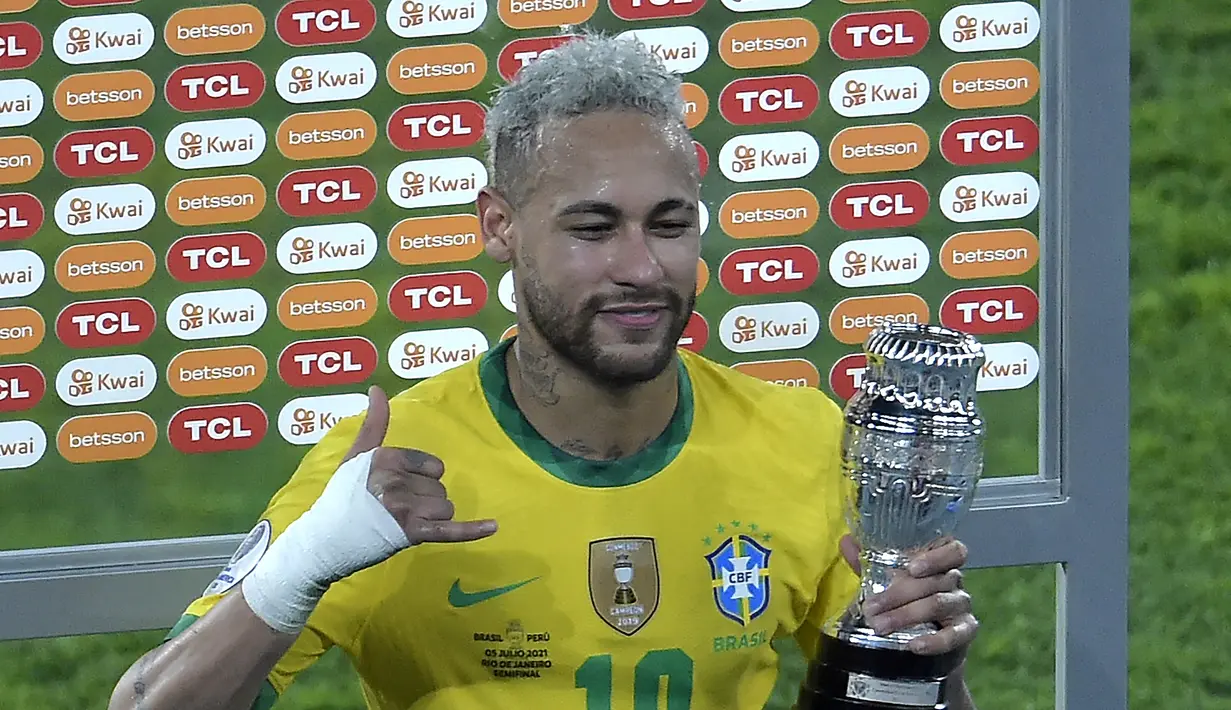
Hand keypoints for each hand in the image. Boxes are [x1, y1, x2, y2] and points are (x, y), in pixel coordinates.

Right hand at [342, 385, 498, 545]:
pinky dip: (472, 530)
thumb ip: (373, 423)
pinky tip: (493, 527)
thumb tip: (377, 389)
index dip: (422, 476)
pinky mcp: (411, 535)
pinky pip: (449, 531)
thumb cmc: (342, 497)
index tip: (399, 486)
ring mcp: (405, 509)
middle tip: (395, 508)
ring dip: (432, 517)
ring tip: (405, 522)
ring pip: (446, 508)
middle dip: (425, 498)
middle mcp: (396, 481)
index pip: (432, 465)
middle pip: (440, 488)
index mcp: (386, 458)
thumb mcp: (356, 455)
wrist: (326, 541)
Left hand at [840, 534, 977, 655]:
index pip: (954, 551)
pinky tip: (913, 645)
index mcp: (940, 562)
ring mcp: (961, 606)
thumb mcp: (885, 579)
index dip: (936, 557)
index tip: (911, 567)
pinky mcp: (965, 632)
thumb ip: (868, 562)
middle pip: (935, 581)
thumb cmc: (905, 599)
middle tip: (870, 608)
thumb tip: (846, 541)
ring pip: (938, 605)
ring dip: (906, 615)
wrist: (922, 638)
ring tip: (879, 626)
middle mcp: (955, 581)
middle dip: (899, 594)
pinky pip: (955, 635)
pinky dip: (934, 641)